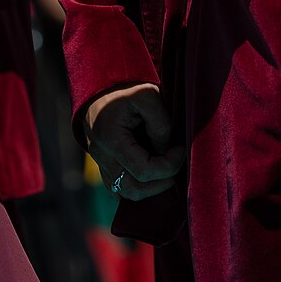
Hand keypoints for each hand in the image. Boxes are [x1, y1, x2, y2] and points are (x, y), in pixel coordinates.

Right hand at [84, 82, 183, 201]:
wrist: (100, 88)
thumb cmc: (125, 90)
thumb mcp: (147, 96)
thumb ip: (161, 124)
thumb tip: (169, 151)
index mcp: (110, 139)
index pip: (143, 171)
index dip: (169, 166)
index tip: (180, 149)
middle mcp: (101, 156)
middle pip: (134, 189)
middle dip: (162, 182)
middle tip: (175, 162)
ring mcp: (100, 164)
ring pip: (127, 193)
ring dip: (151, 187)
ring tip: (165, 168)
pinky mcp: (103, 166)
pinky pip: (119, 190)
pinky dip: (138, 187)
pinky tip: (152, 174)